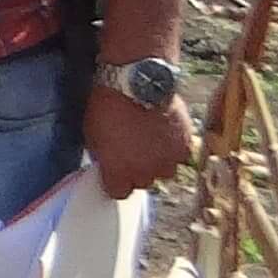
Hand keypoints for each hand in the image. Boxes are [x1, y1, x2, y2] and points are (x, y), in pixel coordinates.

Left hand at [85, 73, 200, 198]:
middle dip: (138, 171)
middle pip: (143, 183)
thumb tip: (109, 164)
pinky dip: (174, 148)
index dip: (116, 182)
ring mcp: (167, 161)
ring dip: (159, 162)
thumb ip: (104, 157)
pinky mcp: (184, 147)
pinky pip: (180, 156)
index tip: (115, 173)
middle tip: (135, 153)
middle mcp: (145, 173)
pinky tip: (166, 134)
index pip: (118, 193)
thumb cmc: (108, 107)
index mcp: (118, 173)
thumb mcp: (93, 135)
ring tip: (152, 143)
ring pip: (164, 172)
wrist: (137, 85)